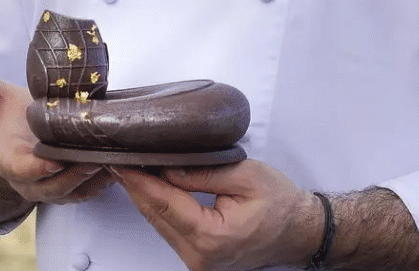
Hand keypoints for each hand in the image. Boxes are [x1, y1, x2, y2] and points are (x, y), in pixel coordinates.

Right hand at [0, 58, 114, 205]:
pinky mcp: (67, 188)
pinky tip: (116, 165)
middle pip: (52, 186)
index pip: (22, 169)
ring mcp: (48, 187)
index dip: (39, 167)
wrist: (16, 132)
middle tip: (94, 156)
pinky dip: (100, 183)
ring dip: (91, 180)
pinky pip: (85, 192)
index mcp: (8, 159)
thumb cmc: (7, 114)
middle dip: (73, 174)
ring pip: (72, 192)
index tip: (57, 158)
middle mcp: (27, 180)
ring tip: (110, 160)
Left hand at [112, 160, 320, 270]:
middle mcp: (201, 256)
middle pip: (156, 216)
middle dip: (136, 187)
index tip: (121, 162)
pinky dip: (159, 208)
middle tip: (118, 158)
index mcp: (212, 236)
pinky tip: (150, 188)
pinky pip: (171, 230)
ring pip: (160, 225)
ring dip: (145, 197)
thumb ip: (202, 172)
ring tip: (130, 168)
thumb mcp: (245, 175)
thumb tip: (166, 167)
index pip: (164, 203)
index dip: (139, 181)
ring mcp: (199, 261)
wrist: (299, 231)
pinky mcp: (200, 258)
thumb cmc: (280, 203)